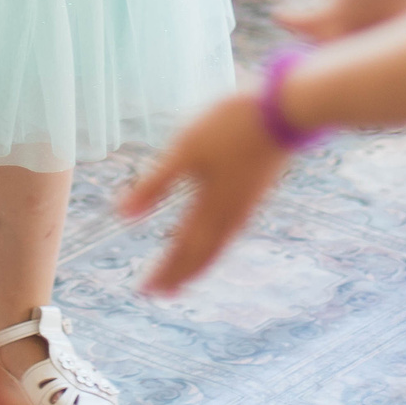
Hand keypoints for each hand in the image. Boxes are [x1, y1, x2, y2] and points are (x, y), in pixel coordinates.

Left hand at [121, 91, 292, 294]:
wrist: (284, 112)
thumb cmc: (230, 128)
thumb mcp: (185, 151)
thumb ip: (155, 184)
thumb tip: (121, 215)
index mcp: (210, 208)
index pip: (182, 249)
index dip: (164, 271)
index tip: (146, 291)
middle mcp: (230, 215)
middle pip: (202, 254)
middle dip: (181, 273)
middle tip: (162, 292)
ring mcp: (246, 204)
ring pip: (219, 244)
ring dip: (199, 261)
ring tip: (186, 272)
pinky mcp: (255, 191)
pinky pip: (231, 231)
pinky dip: (216, 243)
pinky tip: (216, 234)